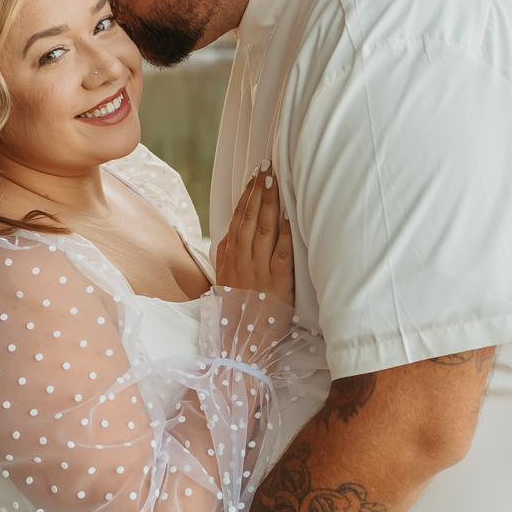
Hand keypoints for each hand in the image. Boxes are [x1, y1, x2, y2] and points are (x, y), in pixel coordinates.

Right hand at [215, 162, 294, 306]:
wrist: (240, 345)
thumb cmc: (236, 314)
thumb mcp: (224, 283)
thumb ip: (226, 258)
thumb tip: (230, 234)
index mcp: (230, 259)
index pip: (238, 219)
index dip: (246, 196)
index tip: (254, 176)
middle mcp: (242, 261)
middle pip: (250, 218)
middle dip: (259, 189)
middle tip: (267, 165)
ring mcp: (259, 271)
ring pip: (264, 229)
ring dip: (270, 202)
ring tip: (276, 179)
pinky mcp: (277, 283)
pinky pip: (281, 252)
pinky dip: (284, 232)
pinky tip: (288, 213)